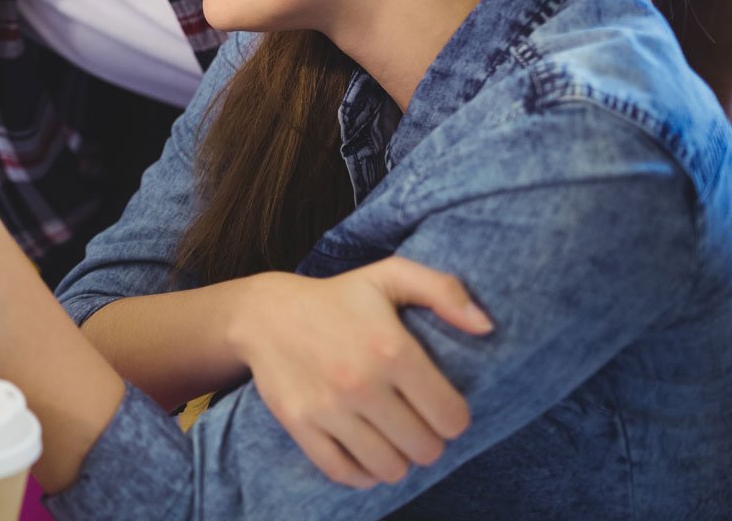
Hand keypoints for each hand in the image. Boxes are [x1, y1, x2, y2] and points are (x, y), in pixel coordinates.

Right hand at [226, 258, 493, 487]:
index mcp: (392, 349)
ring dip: (398, 459)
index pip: (451, 417)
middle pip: (424, 448)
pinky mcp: (301, 425)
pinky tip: (365, 453)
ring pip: (389, 468)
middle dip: (427, 440)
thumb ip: (444, 291)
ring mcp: (328, 408)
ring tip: (392, 439)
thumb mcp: (389, 276)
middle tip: (415, 423)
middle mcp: (361, 383)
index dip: (453, 418)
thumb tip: (487, 327)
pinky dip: (362, 473)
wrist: (263, 314)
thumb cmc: (336, 297)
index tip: (440, 407)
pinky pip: (345, 473)